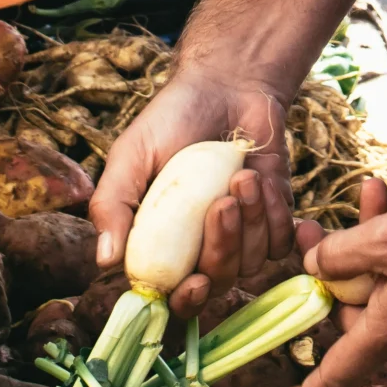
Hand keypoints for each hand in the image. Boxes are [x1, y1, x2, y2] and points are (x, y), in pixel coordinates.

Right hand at [88, 63, 296, 316]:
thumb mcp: (131, 156)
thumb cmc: (170, 120)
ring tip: (241, 176)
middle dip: (224, 247)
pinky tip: (262, 180)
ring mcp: (241, 236)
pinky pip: (281, 242)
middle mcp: (201, 248)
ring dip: (252, 221)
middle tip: (222, 202)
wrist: (226, 85)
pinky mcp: (273, 218)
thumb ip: (113, 205)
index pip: (173, 296)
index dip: (186, 301)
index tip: (195, 282)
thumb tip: (105, 262)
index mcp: (161, 244)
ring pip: (254, 263)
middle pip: (218, 281)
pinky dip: (276, 214)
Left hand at [277, 187, 386, 386]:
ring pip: (384, 282)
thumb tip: (314, 267)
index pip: (336, 374)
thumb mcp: (386, 239)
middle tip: (320, 220)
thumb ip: (338, 255)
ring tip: (376, 191)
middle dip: (338, 261)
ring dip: (375, 238)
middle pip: (355, 308)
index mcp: (386, 335)